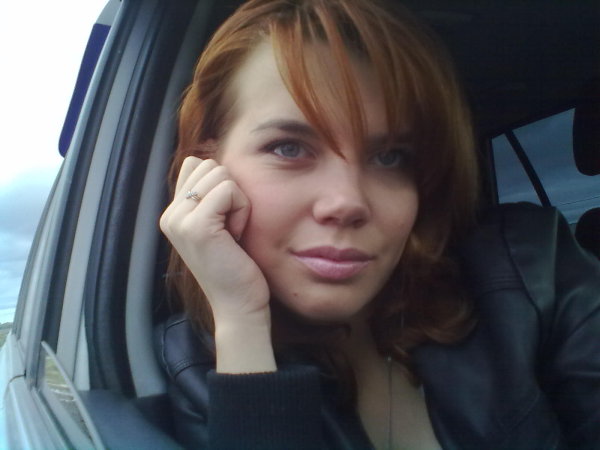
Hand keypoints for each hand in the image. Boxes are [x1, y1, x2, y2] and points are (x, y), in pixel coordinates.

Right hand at [160, 157, 270, 324]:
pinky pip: (228, 190)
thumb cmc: (236, 266)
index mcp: (173, 214)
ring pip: (219, 174)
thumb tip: (214, 160)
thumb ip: (210, 196)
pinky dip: (242, 209)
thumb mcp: (219, 225)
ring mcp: (179, 220)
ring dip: (238, 201)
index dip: (221, 184)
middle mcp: (170, 215)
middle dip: (231, 191)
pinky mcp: (196, 226)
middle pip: (209, 165)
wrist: (238, 305)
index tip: (225, 219)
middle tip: (230, 227)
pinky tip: (237, 235)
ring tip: (233, 231)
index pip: (195, 164)